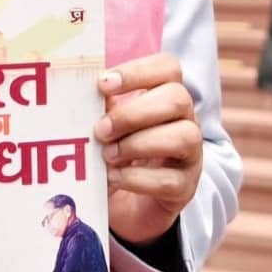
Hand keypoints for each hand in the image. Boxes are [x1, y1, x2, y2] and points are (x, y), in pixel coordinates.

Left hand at [95, 54, 201, 246]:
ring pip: (184, 136)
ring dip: (137, 144)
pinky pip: (169, 180)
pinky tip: (113, 177)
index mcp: (165, 95)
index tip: (102, 84)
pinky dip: (136, 178)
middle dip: (133, 113)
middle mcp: (185, 120)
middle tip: (100, 129)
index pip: (167, 67)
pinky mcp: (184, 189)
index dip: (137, 71)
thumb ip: (101, 106)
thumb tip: (80, 89)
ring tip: (107, 155)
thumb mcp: (105, 125)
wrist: (122, 204)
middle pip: (178, 98)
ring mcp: (190, 155)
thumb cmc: (113, 153)